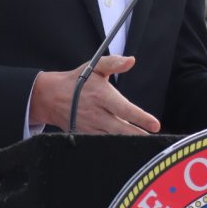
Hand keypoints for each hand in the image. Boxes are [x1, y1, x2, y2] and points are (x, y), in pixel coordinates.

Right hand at [29, 55, 160, 133]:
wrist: (52, 97)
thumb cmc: (77, 81)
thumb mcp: (94, 66)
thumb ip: (113, 63)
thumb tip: (131, 60)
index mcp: (101, 96)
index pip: (124, 109)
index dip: (140, 118)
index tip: (155, 124)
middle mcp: (97, 113)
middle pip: (121, 129)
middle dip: (138, 135)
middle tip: (154, 139)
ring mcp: (91, 126)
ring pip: (113, 138)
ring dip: (129, 142)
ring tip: (146, 144)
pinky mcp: (86, 134)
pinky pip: (103, 142)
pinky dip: (116, 144)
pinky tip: (128, 146)